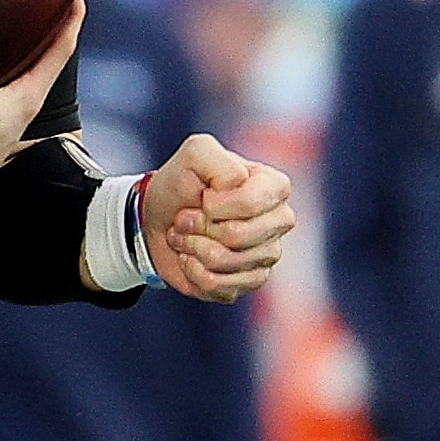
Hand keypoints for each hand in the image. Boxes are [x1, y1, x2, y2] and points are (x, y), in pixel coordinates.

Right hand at [0, 0, 82, 223]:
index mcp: (26, 100)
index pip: (60, 53)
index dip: (71, 22)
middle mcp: (21, 110)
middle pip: (46, 63)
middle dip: (50, 32)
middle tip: (51, 4)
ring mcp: (4, 119)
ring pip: (23, 77)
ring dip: (25, 53)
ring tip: (22, 27)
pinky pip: (0, 89)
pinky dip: (0, 71)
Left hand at [138, 130, 292, 298]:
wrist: (159, 220)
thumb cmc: (181, 184)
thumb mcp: (195, 154)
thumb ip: (218, 159)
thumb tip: (237, 186)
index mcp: (275, 186)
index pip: (250, 204)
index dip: (215, 205)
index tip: (201, 197)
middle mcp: (279, 221)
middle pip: (239, 236)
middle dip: (200, 228)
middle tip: (186, 218)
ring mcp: (267, 254)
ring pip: (227, 262)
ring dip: (193, 248)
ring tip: (186, 236)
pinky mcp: (249, 281)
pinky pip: (221, 286)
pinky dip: (194, 272)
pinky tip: (191, 258)